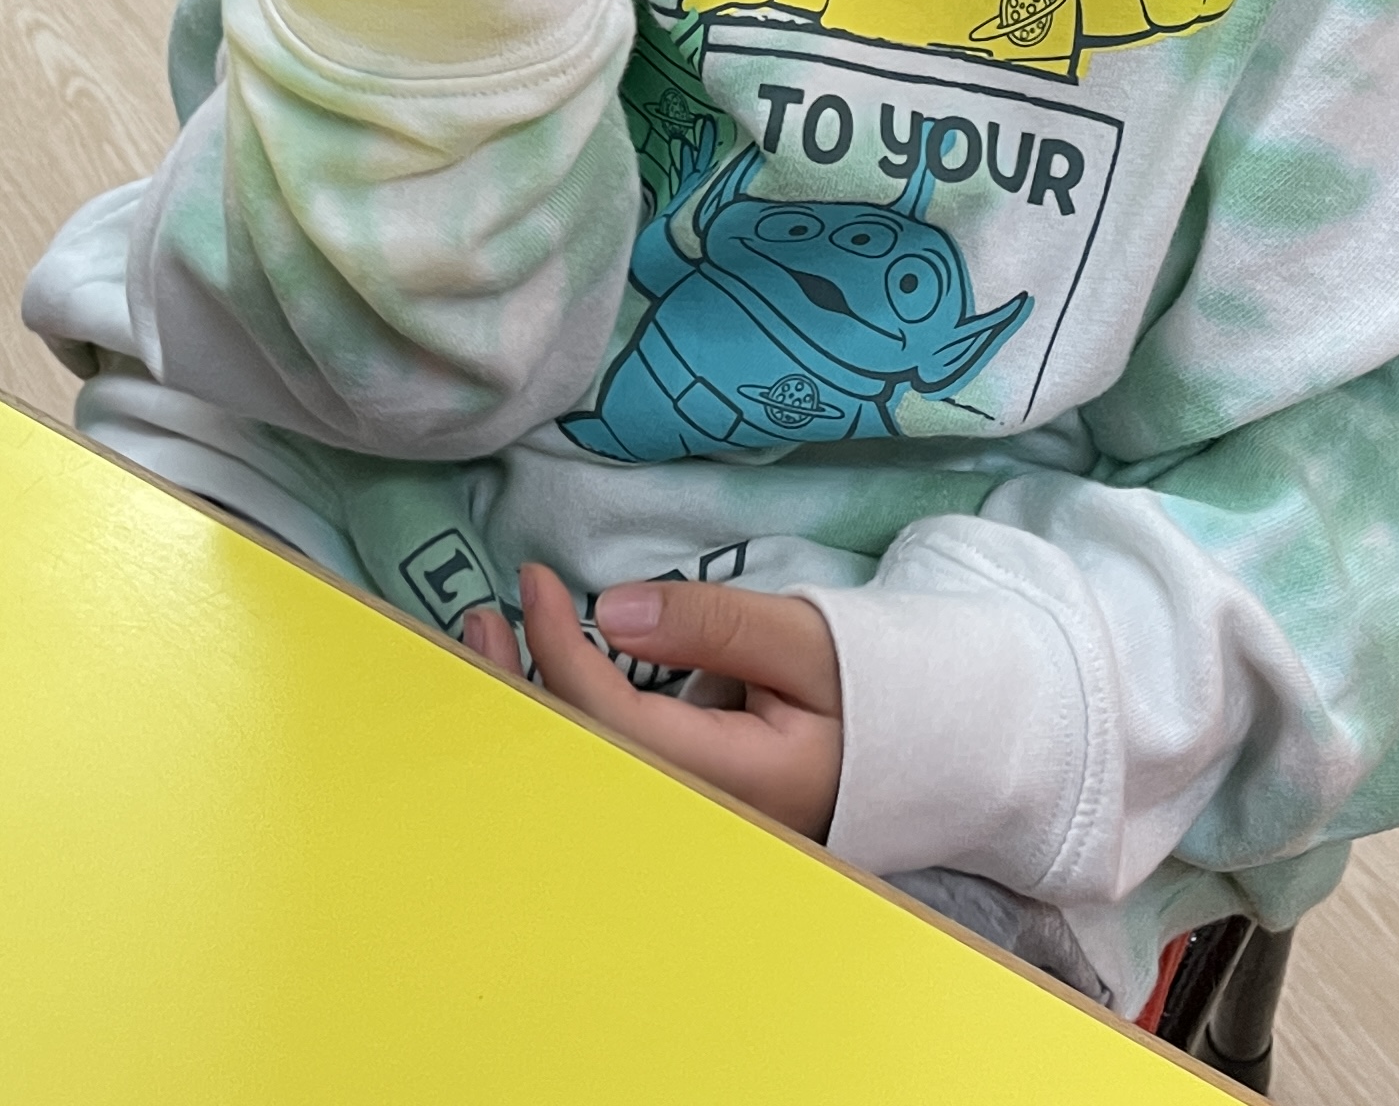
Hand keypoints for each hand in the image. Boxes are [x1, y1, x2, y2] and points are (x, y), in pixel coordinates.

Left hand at [461, 563, 845, 839]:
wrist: (919, 755)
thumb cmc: (871, 690)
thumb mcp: (807, 640)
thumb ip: (716, 625)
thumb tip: (613, 610)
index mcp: (732, 780)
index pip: (614, 724)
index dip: (562, 654)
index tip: (537, 581)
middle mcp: (695, 814)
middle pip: (578, 762)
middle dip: (515, 691)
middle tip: (479, 616)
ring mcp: (685, 818)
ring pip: (583, 768)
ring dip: (527, 704)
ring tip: (486, 637)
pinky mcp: (681, 804)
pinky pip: (604, 763)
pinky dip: (560, 717)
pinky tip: (531, 675)